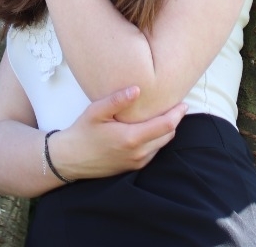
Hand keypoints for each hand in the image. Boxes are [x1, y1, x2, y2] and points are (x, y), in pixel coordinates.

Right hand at [48, 87, 186, 180]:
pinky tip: (153, 128)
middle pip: (168, 136)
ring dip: (167, 131)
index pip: (165, 126)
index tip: (183, 103)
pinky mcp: (133, 167)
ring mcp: (137, 162)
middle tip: (178, 105)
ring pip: (162, 145)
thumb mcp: (96, 112)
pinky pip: (153, 152)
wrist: (71, 159)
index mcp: (131, 138)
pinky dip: (158, 139)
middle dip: (175, 121)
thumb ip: (117, 100)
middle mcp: (138, 153)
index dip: (177, 114)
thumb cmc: (83, 132)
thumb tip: (137, 89)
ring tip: (167, 114)